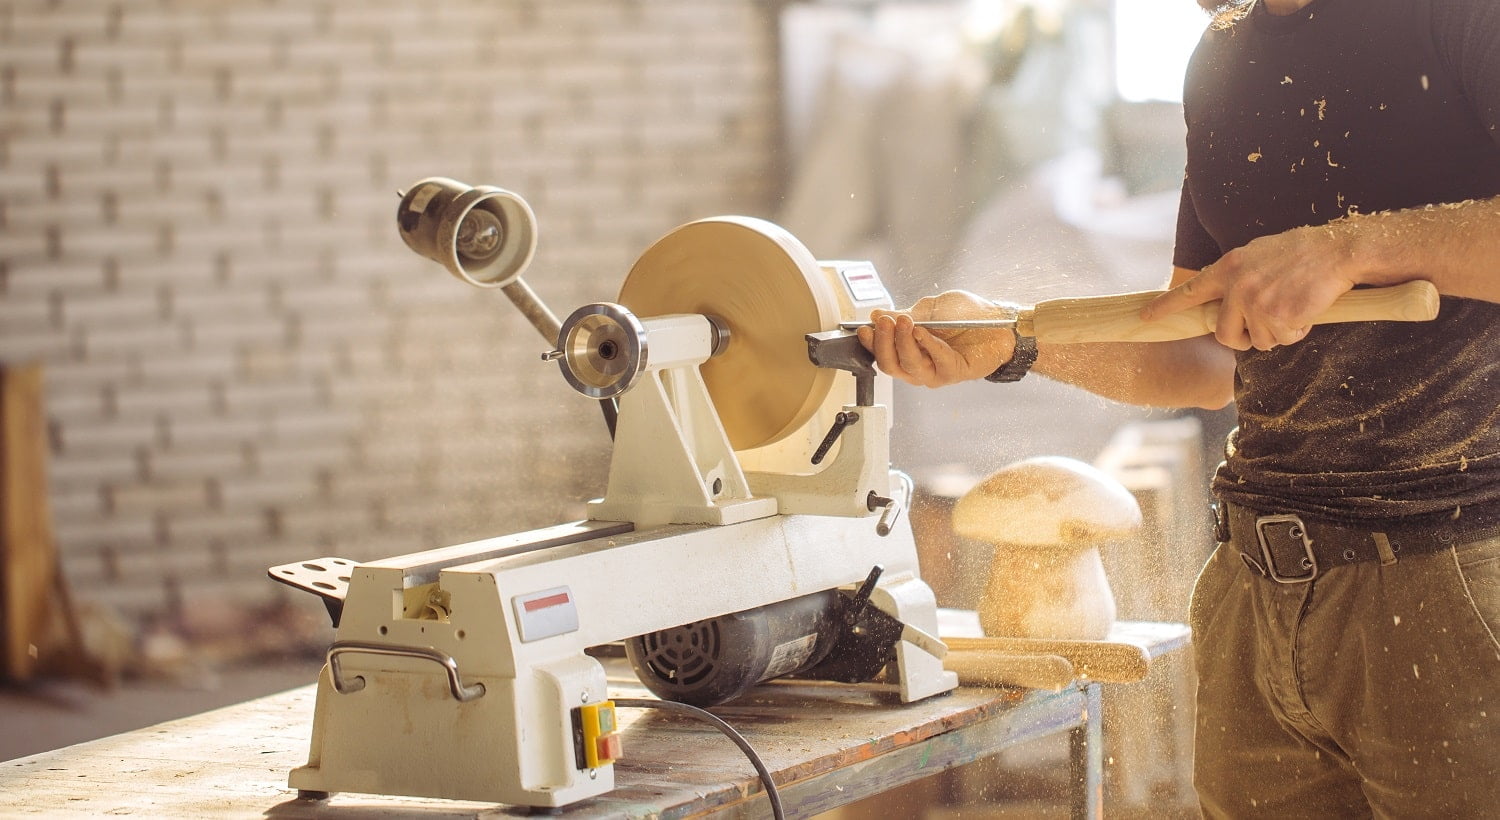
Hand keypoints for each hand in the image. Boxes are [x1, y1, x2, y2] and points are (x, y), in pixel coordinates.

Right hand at [855, 290, 1016, 386]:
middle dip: (883, 342)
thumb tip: (877, 315)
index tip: (864, 327)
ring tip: (905, 323)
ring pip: (908, 365)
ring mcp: (935, 372)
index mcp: (908, 350)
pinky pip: (936, 361)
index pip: (881, 351)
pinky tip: (922, 331)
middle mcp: (918, 365)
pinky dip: (927, 345)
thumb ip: (904, 313)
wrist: (1000, 322)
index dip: (870, 341)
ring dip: (903, 342)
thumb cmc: (967, 315)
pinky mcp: (953, 373)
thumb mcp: (931, 308)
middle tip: (884, 322)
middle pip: (889, 363)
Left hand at [1142, 225, 1357, 350]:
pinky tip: (1305, 310)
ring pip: (1257, 341)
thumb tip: (1224, 300)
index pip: (1189, 292)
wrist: (1337, 251)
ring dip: (1276, 333)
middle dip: (1242, 339)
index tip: (1145, 317)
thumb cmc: (1302, 252)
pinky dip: (1296, 332)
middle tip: (1261, 328)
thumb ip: (1237, 277)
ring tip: (1292, 307)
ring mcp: (1257, 303)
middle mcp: (1237, 286)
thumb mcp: (1258, 255)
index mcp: (1229, 267)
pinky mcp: (1279, 317)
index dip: (1166, 307)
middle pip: (1224, 334)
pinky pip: (1282, 340)